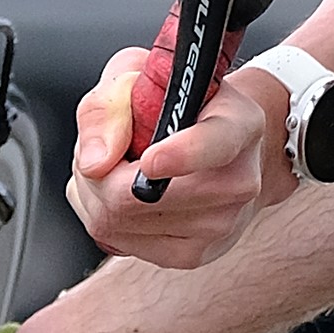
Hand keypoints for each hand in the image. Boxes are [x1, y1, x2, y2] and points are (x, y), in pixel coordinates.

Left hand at [67, 47, 283, 267]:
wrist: (220, 151)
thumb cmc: (177, 106)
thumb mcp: (137, 76)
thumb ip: (108, 106)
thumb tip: (96, 162)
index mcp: (237, 124)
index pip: (214, 145)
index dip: (179, 155)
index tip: (150, 160)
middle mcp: (238, 180)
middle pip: (141, 195)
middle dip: (99, 171)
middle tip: (106, 147)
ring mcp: (219, 225)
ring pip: (118, 220)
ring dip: (95, 192)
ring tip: (116, 166)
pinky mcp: (192, 255)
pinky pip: (118, 240)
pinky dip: (102, 214)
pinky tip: (121, 193)